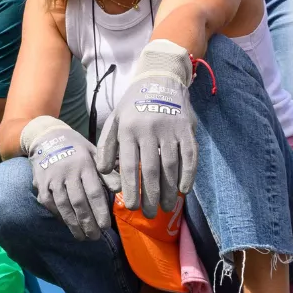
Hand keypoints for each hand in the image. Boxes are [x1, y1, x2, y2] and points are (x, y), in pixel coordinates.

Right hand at [21, 115, 113, 240]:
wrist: (46, 137)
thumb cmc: (77, 148)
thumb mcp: (95, 153)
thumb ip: (108, 172)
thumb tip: (121, 189)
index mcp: (84, 164)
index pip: (94, 191)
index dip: (100, 211)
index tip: (105, 226)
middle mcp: (68, 172)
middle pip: (79, 201)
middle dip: (88, 222)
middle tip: (95, 236)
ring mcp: (52, 179)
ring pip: (63, 205)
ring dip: (73, 223)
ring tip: (82, 237)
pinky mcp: (40, 184)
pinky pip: (49, 203)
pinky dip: (59, 215)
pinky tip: (68, 224)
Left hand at [96, 39, 196, 215]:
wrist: (160, 78)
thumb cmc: (133, 105)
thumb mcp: (114, 121)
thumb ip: (106, 146)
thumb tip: (103, 172)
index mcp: (129, 130)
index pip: (129, 165)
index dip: (131, 188)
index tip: (131, 207)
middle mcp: (150, 130)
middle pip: (151, 170)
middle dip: (150, 195)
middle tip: (150, 214)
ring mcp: (171, 130)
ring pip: (172, 166)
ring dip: (170, 190)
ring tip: (167, 207)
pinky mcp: (187, 129)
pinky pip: (190, 155)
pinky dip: (189, 174)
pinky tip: (184, 189)